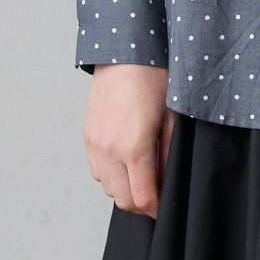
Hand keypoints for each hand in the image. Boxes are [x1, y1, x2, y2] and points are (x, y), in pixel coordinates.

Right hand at [83, 64, 174, 219]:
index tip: (166, 207)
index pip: (143, 198)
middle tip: (157, 193)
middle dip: (142, 203)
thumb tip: (167, 183)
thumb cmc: (156, 78)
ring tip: (144, 174)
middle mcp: (109, 150)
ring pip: (108, 188)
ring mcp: (95, 143)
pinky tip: (126, 160)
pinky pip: (97, 170)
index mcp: (134, 147)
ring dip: (125, 189)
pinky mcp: (88, 135)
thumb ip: (168, 155)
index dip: (157, 209)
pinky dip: (111, 174)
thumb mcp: (172, 118)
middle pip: (123, 200)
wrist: (126, 50)